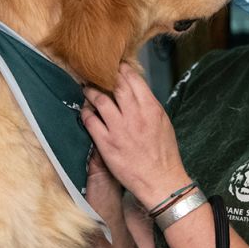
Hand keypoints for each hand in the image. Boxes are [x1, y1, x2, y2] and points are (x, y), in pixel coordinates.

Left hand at [80, 62, 191, 207]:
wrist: (161, 181)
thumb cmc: (164, 154)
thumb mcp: (163, 123)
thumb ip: (149, 105)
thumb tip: (136, 91)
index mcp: (151, 108)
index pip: (133, 80)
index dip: (121, 70)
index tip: (114, 66)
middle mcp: (134, 115)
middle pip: (115, 85)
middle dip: (104, 76)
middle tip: (96, 73)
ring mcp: (119, 129)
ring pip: (99, 100)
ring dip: (91, 92)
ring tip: (87, 89)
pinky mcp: (106, 143)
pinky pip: (90, 121)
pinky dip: (86, 112)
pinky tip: (85, 111)